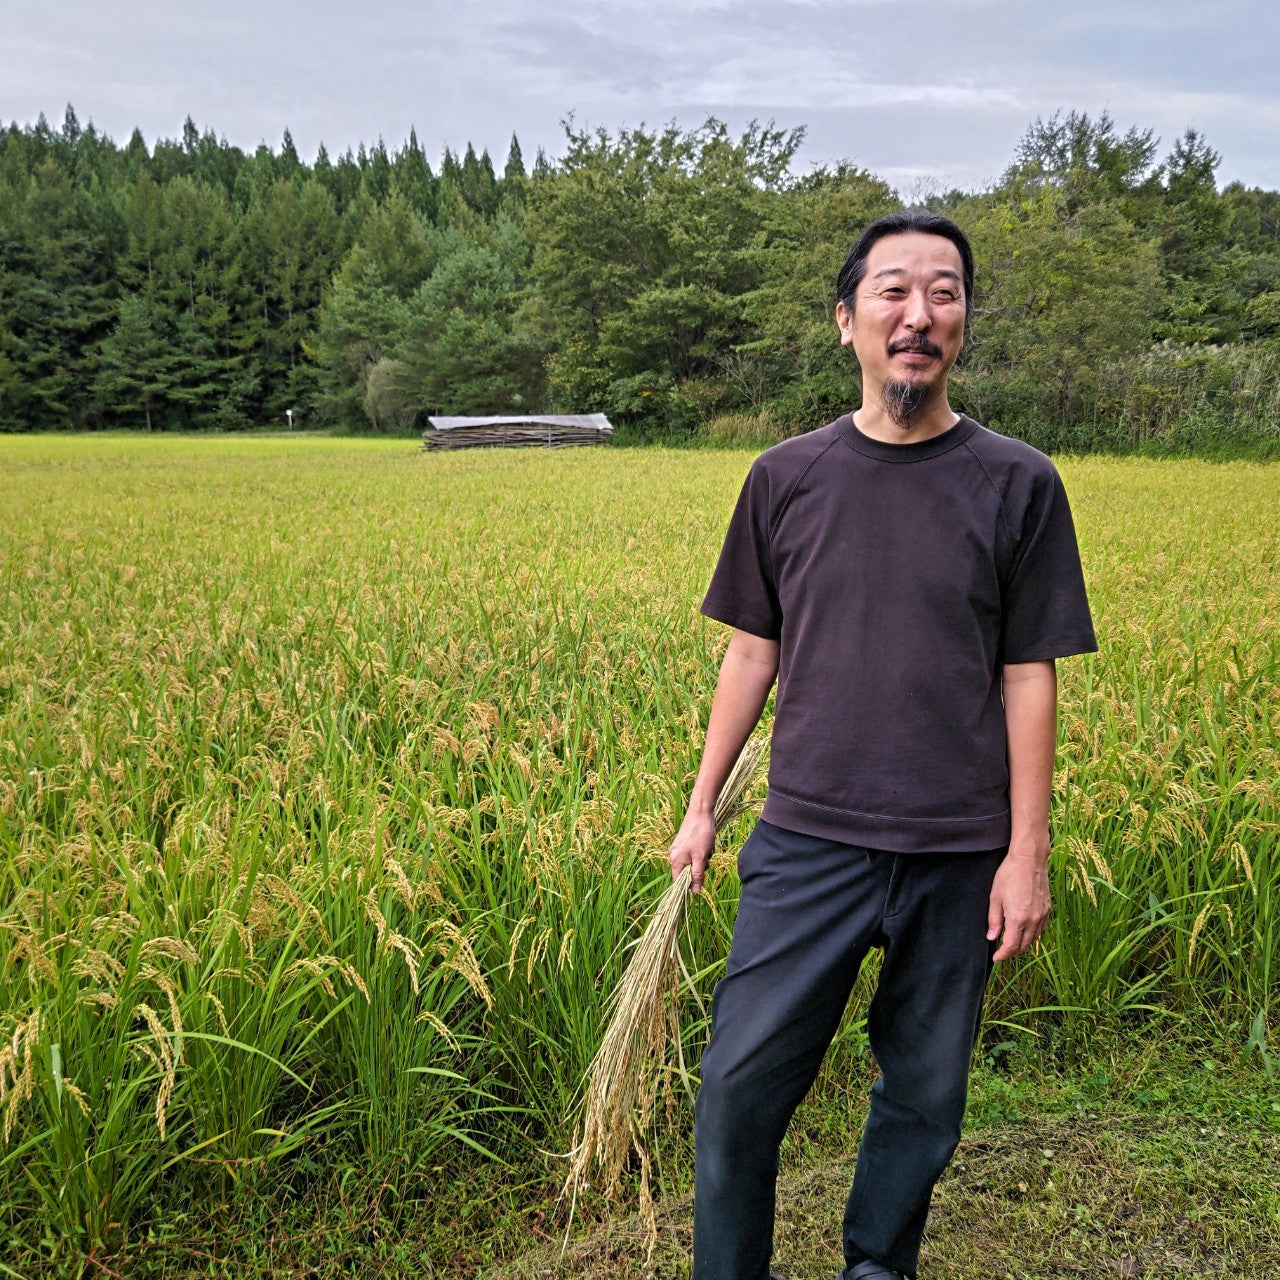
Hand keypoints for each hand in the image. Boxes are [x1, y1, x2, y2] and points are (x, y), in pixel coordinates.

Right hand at [669, 810, 716, 892]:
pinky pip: (695, 852)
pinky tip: (707, 842)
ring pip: (693, 861)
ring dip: (703, 857)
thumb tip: (694, 892)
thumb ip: (697, 875)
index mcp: (675, 860)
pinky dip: (702, 850)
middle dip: (700, 866)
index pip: (679, 880)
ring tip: (707, 847)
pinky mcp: (685, 841)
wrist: (701, 812)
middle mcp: (674, 854)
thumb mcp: (700, 858)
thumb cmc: (700, 835)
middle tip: (706, 857)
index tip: (701, 880)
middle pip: (688, 870)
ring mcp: (680, 847)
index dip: (690, 884)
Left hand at [987, 842, 1051, 962]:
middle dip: (1012, 952)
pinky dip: (1032, 935)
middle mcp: (1033, 920)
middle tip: (1002, 952)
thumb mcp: (995, 897)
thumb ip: (994, 920)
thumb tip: (992, 937)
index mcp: (1018, 919)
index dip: (1003, 954)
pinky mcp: (1047, 909)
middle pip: (1024, 946)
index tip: (996, 958)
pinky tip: (1024, 931)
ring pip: (1034, 939)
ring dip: (1023, 945)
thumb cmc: (1009, 875)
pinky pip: (1040, 929)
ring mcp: (1042, 915)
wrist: (1029, 860)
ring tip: (1012, 943)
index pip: (1011, 946)